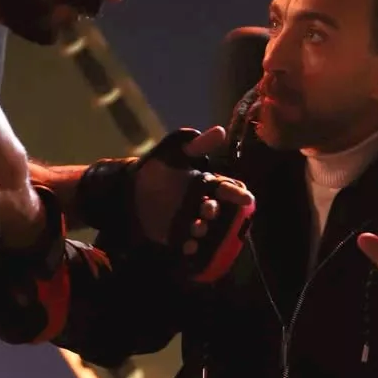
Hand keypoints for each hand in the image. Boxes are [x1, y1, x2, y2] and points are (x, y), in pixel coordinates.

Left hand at [134, 126, 254, 251]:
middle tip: (208, 209)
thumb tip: (220, 130)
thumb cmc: (158, 168)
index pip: (226, 189)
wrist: (132, 189)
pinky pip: (189, 244)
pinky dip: (191, 247)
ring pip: (204, 228)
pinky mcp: (178, 235)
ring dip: (204, 229)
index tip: (246, 197)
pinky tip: (188, 246)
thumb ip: (198, 145)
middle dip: (214, 210)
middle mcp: (202, 204)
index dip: (236, 194)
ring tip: (196, 226)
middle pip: (216, 210)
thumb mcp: (177, 154)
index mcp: (207, 184)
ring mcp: (191, 221)